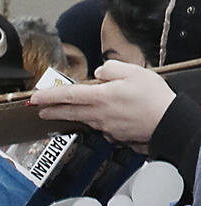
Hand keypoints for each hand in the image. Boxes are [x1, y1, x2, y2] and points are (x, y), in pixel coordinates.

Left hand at [30, 60, 174, 145]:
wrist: (170, 123)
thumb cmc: (154, 98)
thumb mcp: (134, 72)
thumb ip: (111, 69)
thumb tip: (98, 73)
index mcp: (101, 97)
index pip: (68, 96)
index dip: (48, 96)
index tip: (34, 98)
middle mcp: (99, 114)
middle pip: (68, 112)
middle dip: (51, 110)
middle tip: (38, 110)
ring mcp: (105, 127)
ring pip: (82, 119)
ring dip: (69, 115)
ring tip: (60, 112)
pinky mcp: (114, 135)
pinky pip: (99, 126)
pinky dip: (94, 121)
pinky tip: (97, 117)